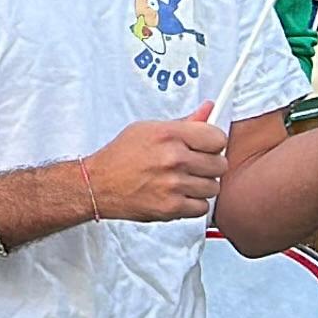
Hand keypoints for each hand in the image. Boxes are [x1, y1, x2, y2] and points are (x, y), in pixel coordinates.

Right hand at [82, 116, 229, 221]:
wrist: (98, 185)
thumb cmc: (121, 156)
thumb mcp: (148, 129)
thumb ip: (183, 122)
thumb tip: (208, 110)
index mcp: (169, 134)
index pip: (218, 138)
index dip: (213, 143)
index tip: (207, 147)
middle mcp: (173, 158)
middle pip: (220, 165)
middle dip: (209, 165)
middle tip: (193, 165)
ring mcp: (174, 184)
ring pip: (213, 187)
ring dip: (201, 186)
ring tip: (183, 181)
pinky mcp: (172, 207)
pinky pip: (202, 207)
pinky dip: (193, 203)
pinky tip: (179, 195)